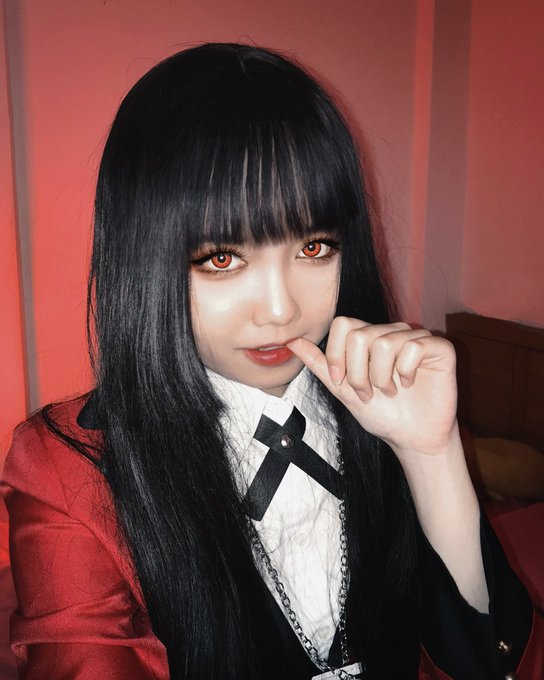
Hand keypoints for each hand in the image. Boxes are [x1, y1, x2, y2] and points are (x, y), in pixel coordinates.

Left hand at [287, 318, 458, 461]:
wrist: (412, 438)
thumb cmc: (381, 414)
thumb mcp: (342, 390)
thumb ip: (319, 364)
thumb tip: (291, 341)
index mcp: (368, 338)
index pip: (343, 324)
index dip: (338, 355)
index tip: (341, 381)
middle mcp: (391, 332)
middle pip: (361, 335)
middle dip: (358, 373)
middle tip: (369, 393)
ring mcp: (416, 336)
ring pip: (385, 343)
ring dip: (382, 378)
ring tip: (390, 391)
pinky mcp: (439, 347)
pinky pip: (414, 347)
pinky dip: (407, 373)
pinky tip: (411, 383)